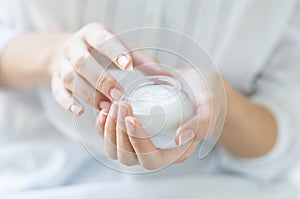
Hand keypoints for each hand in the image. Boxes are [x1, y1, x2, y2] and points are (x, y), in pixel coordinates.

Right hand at [50, 23, 164, 115]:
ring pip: (71, 78)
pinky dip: (68, 103)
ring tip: (106, 107)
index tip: (128, 66)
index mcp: (93, 33)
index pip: (102, 40)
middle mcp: (74, 46)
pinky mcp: (55, 80)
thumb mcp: (120, 48)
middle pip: (83, 62)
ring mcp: (62, 64)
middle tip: (119, 95)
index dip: (114, 52)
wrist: (70, 52)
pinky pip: (57, 91)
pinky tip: (80, 112)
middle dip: (102, 79)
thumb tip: (164, 74)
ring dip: (89, 94)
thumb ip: (140, 58)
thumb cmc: (102, 52)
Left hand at [95, 68, 225, 168]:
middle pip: (128, 157)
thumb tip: (182, 138)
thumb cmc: (206, 95)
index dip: (138, 143)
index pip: (151, 159)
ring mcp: (142, 142)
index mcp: (176, 152)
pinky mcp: (133, 130)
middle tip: (122, 105)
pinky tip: (105, 109)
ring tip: (114, 105)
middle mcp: (157, 151)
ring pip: (116, 150)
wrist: (197, 86)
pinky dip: (103, 126)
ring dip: (109, 129)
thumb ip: (202, 122)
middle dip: (120, 133)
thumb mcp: (210, 105)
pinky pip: (111, 136)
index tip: (132, 118)